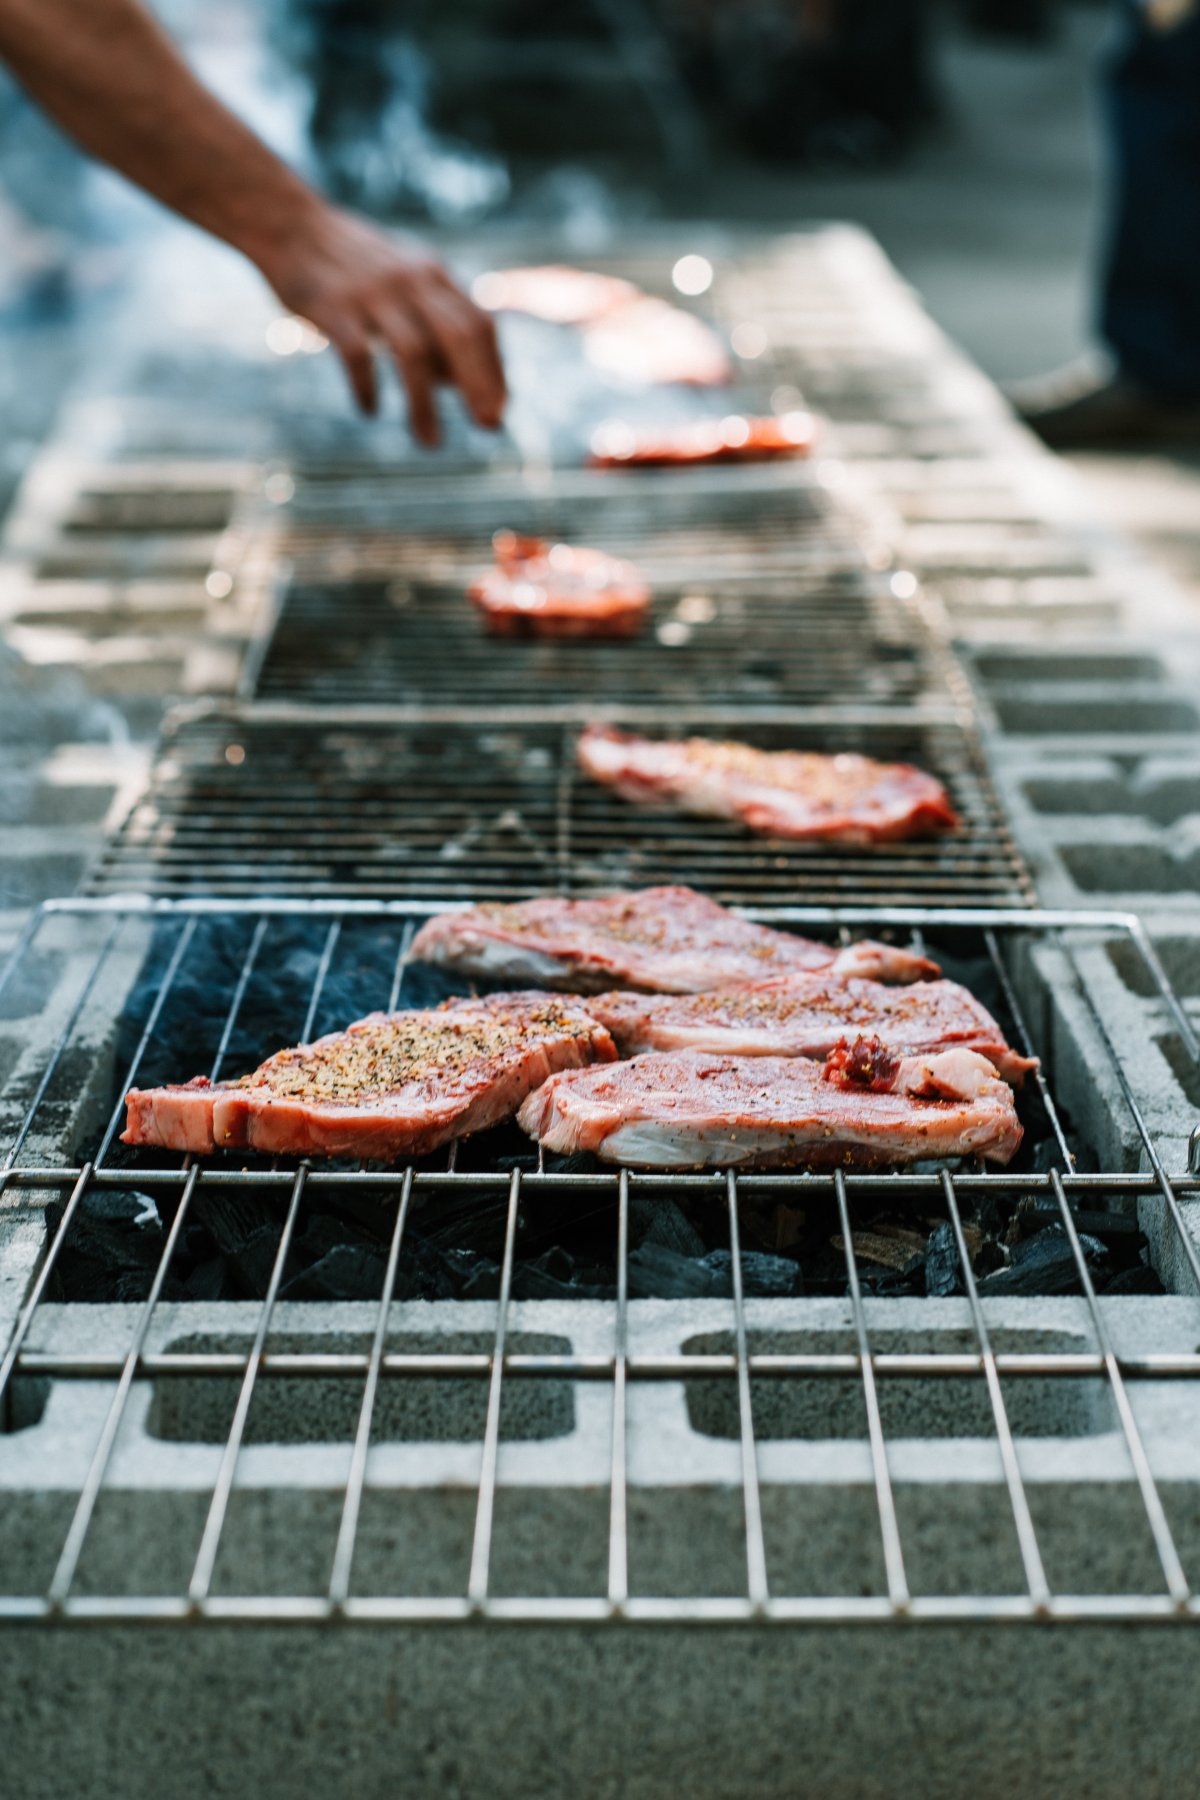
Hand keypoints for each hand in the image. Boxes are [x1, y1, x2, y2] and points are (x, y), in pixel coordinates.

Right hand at [251, 203, 505, 442]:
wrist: (291, 225)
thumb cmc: (355, 266)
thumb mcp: (405, 283)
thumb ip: (436, 325)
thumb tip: (464, 385)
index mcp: (432, 275)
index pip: (479, 323)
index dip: (494, 369)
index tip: (498, 411)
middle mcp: (409, 281)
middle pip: (458, 335)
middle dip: (478, 384)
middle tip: (488, 426)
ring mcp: (371, 293)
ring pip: (412, 353)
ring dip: (425, 403)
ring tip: (430, 442)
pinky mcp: (332, 307)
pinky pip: (357, 355)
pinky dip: (367, 388)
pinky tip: (370, 411)